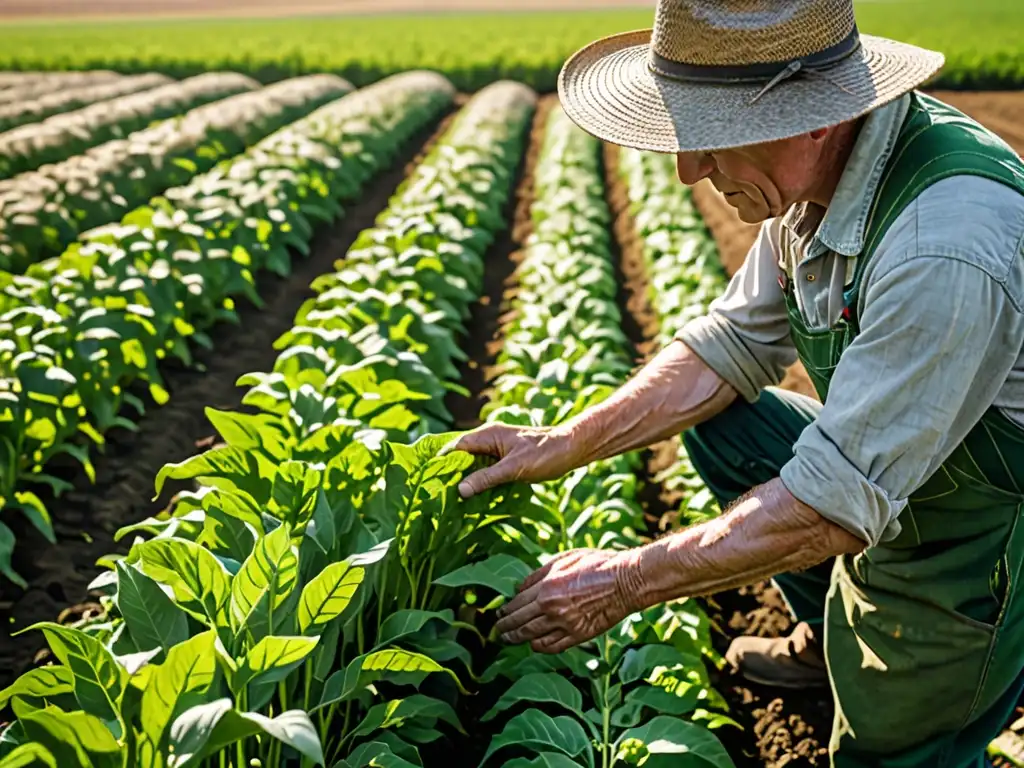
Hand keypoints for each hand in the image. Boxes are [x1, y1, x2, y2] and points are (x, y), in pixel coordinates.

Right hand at [446, 423, 582, 497]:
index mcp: (489, 435)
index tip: (432, 480)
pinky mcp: (508, 460)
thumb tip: (460, 490)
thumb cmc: (545, 454)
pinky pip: (488, 471)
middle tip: (441, 495)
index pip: (457, 447)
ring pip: (475, 465)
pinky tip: (477, 498)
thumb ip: (487, 478)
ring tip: (454, 500)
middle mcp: (491, 439)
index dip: (444, 462)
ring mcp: (499, 450)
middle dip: (453, 474)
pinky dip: (482, 482)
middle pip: (464, 456)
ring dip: (468, 480)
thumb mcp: (513, 468)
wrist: (572, 449)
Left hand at [495, 548, 645, 653]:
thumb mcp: (564, 559)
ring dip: (517, 638)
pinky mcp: (578, 635)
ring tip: (509, 639)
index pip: (517, 603)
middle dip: (505, 627)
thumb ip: (539, 574)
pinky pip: (552, 646)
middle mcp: (552, 607)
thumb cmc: (596, 565)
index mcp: (547, 587)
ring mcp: (565, 624)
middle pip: (519, 622)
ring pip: (532, 637)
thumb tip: (520, 587)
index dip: (505, 609)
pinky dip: (539, 647)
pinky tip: (534, 645)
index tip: (499, 612)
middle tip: (497, 629)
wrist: (625, 581)